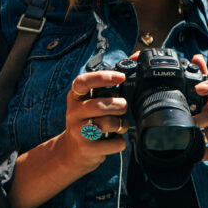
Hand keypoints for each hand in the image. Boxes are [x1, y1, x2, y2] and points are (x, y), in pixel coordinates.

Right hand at [8, 70, 128, 207]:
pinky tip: (117, 140)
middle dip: (119, 106)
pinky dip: (120, 142)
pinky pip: (112, 143)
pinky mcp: (86, 148)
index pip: (83, 82)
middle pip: (100, 105)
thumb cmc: (89, 120)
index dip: (102, 77)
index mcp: (75, 97)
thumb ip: (109, 82)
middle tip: (123, 107)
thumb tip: (136, 57)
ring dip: (121, 124)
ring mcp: (78, 131)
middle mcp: (74, 112)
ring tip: (121, 125)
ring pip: (106, 123)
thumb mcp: (91, 101)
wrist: (72, 151)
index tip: (121, 77)